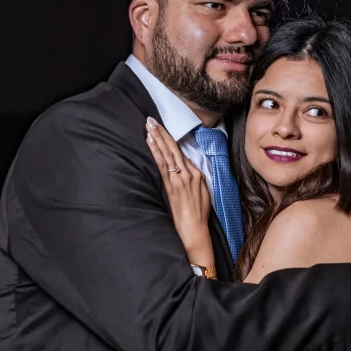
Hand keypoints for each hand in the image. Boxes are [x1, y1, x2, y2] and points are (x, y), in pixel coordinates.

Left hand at [145, 117, 212, 259]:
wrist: (195, 230)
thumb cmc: (198, 216)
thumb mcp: (202, 195)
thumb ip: (193, 180)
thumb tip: (185, 171)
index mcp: (198, 175)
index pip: (182, 154)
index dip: (171, 140)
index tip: (162, 129)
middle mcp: (190, 174)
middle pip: (174, 148)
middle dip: (162, 132)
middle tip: (152, 119)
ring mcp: (181, 178)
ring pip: (168, 153)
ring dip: (158, 137)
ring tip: (149, 125)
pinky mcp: (172, 185)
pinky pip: (163, 163)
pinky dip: (156, 151)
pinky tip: (150, 141)